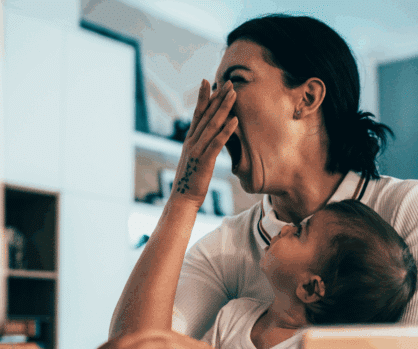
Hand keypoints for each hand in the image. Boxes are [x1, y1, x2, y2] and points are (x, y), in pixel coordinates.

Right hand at [170, 79, 236, 208]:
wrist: (183, 199)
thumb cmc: (192, 181)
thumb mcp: (196, 160)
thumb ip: (201, 147)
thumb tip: (209, 139)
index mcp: (190, 140)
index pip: (197, 114)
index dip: (203, 97)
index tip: (209, 81)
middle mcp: (192, 142)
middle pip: (205, 115)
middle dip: (216, 97)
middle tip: (227, 82)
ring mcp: (197, 150)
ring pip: (212, 125)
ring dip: (223, 108)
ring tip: (233, 94)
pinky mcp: (204, 161)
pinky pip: (217, 143)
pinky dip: (226, 131)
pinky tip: (234, 120)